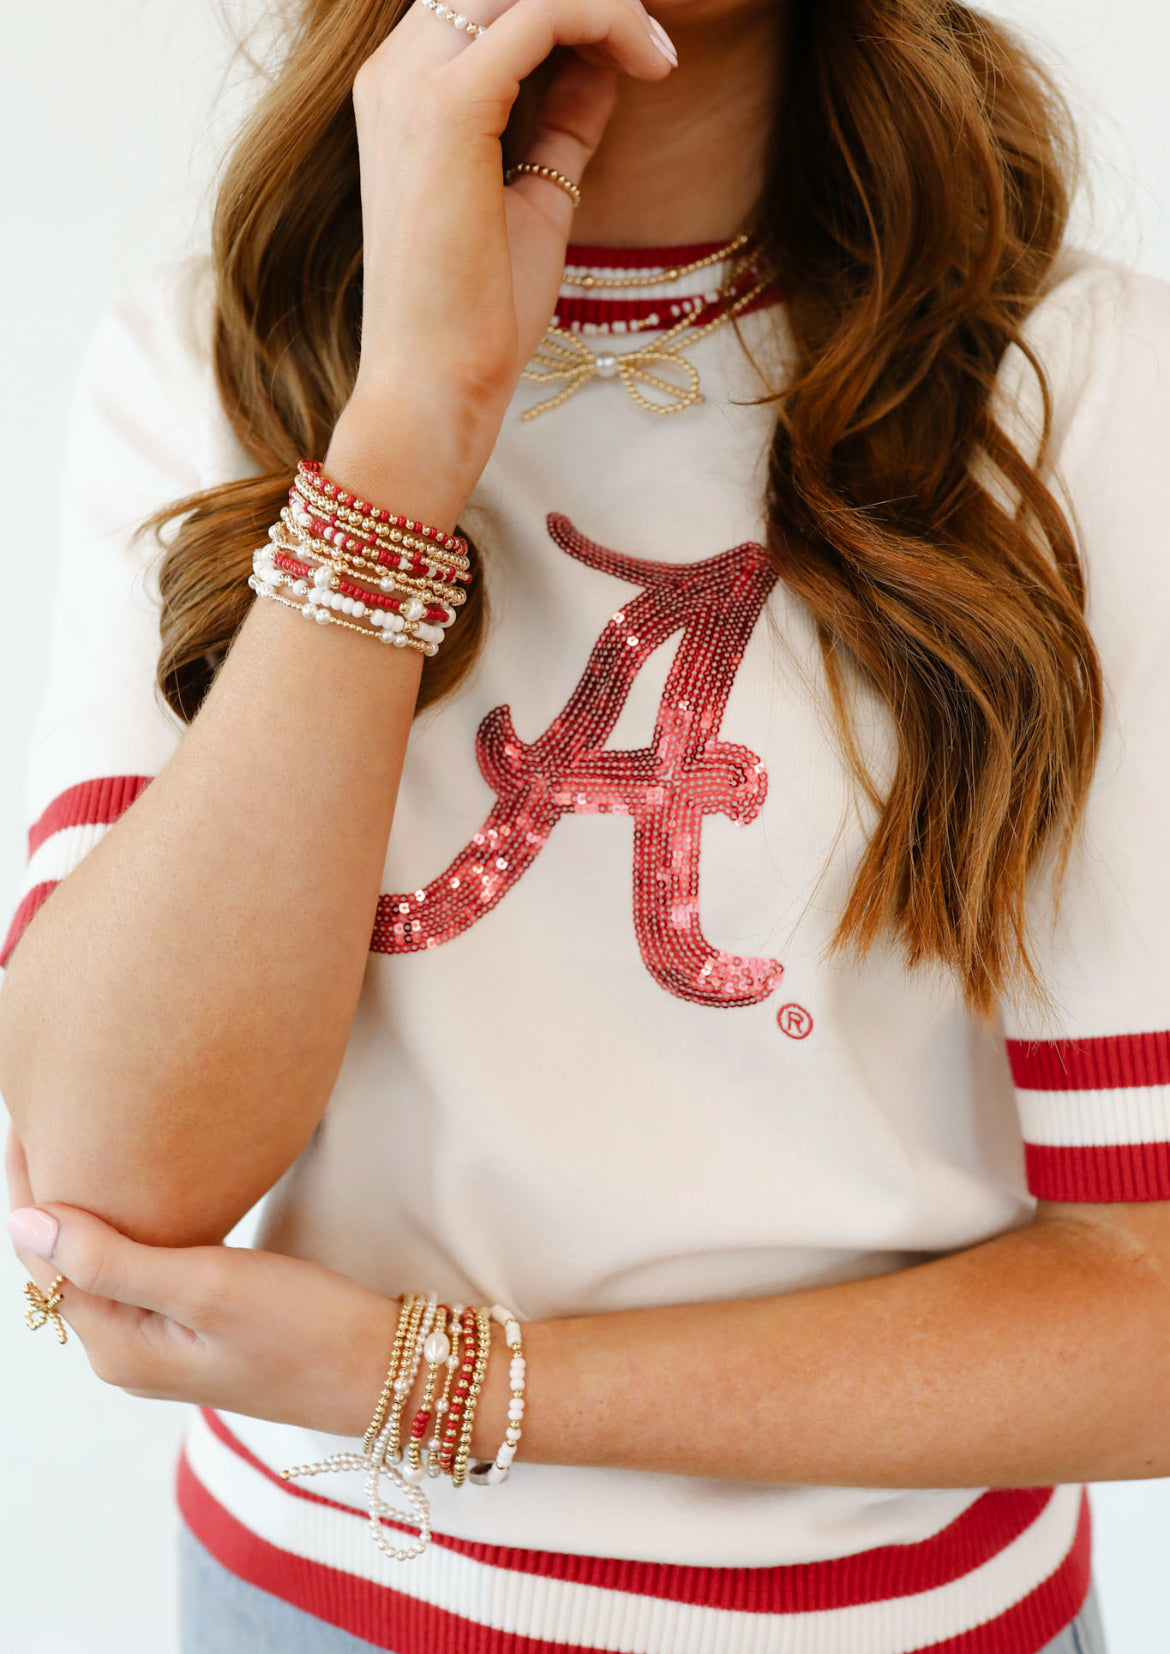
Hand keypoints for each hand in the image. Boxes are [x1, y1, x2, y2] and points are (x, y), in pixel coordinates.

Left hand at [5, 1129, 398, 1437]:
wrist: (378, 1372)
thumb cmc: (303, 1329)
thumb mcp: (207, 1286)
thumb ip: (111, 1259)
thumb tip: (24, 1221)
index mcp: (116, 1346)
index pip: (41, 1256)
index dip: (28, 1184)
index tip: (29, 1116)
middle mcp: (124, 1352)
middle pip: (60, 1261)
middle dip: (48, 1192)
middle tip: (51, 1113)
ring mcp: (158, 1345)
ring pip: (96, 1263)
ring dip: (85, 1207)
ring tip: (85, 1140)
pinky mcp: (190, 1331)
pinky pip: (133, 1271)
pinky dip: (123, 1226)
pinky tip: (139, 1192)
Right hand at [336, 0, 676, 497]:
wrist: (438, 383)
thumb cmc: (478, 312)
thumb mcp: (533, 194)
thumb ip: (559, 121)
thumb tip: (604, 61)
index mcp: (401, 89)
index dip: (568, 5)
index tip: (638, 45)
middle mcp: (394, 71)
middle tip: (654, 39)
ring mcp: (411, 83)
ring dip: (606, 1)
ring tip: (657, 52)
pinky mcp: (449, 106)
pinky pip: (544, 10)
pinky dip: (608, 19)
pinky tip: (651, 64)